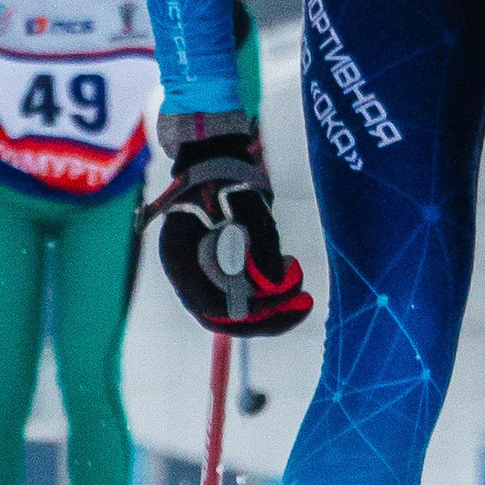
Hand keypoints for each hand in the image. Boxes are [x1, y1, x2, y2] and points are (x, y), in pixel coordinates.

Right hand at [143, 119, 313, 336]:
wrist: (215, 165)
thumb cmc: (225, 182)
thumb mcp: (247, 207)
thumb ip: (261, 243)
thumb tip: (279, 280)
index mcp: (180, 260)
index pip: (210, 306)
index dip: (249, 311)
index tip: (283, 299)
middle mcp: (187, 277)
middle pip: (224, 319)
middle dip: (267, 318)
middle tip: (304, 305)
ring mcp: (202, 278)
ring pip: (237, 311)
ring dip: (272, 306)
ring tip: (301, 282)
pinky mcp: (219, 275)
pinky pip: (243, 296)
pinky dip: (269, 292)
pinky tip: (290, 270)